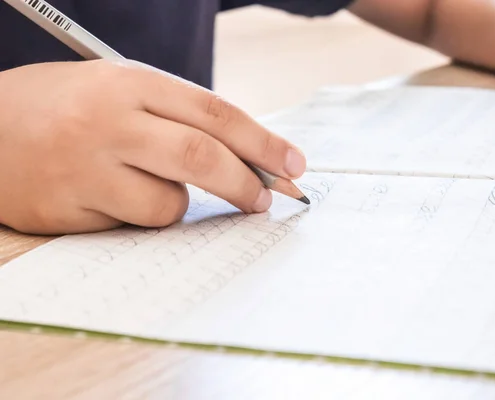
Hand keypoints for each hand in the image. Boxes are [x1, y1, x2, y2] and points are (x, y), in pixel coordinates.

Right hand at [0, 60, 305, 234]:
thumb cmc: (65, 109)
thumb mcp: (120, 91)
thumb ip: (177, 118)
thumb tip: (246, 156)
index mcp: (129, 82)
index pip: (215, 113)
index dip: (263, 143)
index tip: (295, 166)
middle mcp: (108, 119)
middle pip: (201, 156)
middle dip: (245, 184)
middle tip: (266, 200)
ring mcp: (84, 165)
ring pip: (169, 203)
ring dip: (177, 203)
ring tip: (147, 185)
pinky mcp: (66, 207)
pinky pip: (132, 224)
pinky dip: (140, 217)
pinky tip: (110, 198)